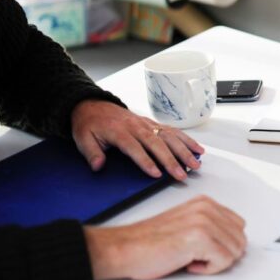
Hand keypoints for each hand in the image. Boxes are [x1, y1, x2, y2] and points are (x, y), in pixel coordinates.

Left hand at [71, 99, 203, 181]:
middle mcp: (136, 127)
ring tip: (194, 164)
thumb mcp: (82, 138)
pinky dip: (186, 140)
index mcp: (119, 131)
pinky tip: (197, 149)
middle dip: (171, 160)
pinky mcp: (153, 124)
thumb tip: (98, 165)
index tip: (156, 173)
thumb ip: (91, 152)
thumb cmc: (90, 124)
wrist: (93, 105)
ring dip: (184, 151)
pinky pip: (173, 131)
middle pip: (157, 143)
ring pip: (169, 137)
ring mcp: (147, 124)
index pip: (135, 148)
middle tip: (181, 174)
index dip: (146, 161)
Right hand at [85, 195, 246, 279]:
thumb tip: (233, 242)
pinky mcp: (199, 238)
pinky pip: (224, 261)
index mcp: (205, 203)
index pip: (238, 226)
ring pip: (235, 251)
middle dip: (222, 254)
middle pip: (240, 239)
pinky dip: (208, 269)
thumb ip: (210, 226)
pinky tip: (188, 263)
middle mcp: (207, 208)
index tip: (202, 249)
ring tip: (190, 258)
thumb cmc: (148, 242)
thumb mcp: (186, 225)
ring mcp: (204, 221)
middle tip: (196, 257)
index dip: (223, 244)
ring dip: (214, 263)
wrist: (123, 249)